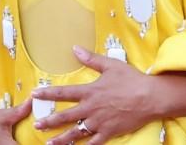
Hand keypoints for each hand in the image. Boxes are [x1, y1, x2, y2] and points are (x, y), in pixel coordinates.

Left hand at [32, 45, 161, 144]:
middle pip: (65, 116)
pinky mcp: (109, 132)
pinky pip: (94, 143)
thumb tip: (75, 49)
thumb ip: (91, 59)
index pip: (64, 93)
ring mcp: (99, 122)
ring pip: (76, 133)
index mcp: (90, 91)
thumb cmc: (132, 80)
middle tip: (37, 125)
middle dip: (49, 121)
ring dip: (61, 139)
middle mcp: (91, 108)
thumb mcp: (111, 65)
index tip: (34, 94)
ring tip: (49, 144)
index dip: (48, 93)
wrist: (151, 97)